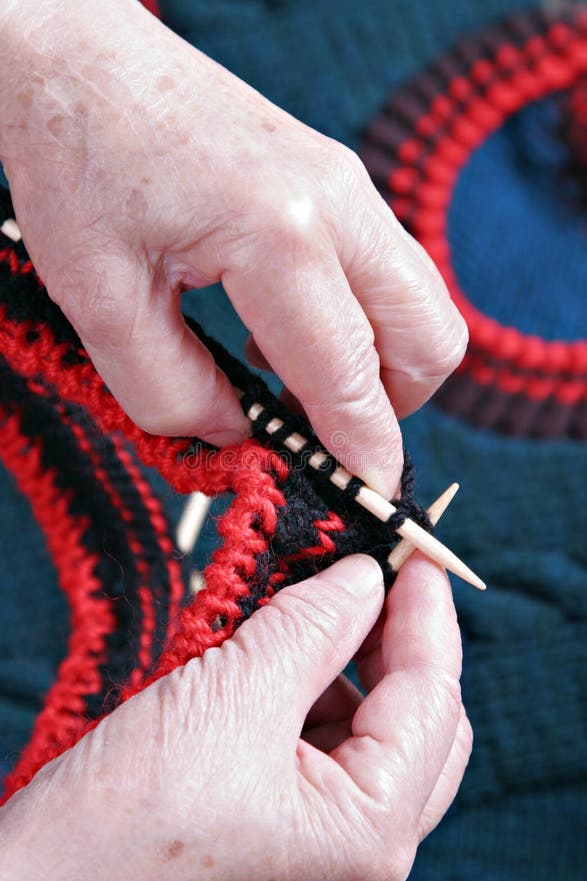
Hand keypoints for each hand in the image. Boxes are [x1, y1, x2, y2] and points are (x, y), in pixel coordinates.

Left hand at [0, 0, 466, 496]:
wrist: (82, 63)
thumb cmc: (80, 166)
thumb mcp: (101, 301)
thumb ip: (171, 393)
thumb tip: (240, 434)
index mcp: (278, 237)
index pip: (352, 377)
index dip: (365, 454)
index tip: (364, 500)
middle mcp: (338, 207)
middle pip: (429, 342)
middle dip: (389, 410)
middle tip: (314, 432)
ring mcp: (349, 186)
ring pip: (420, 306)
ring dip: (375, 366)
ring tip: (282, 374)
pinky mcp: (339, 181)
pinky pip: (386, 273)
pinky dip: (358, 323)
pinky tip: (279, 325)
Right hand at [0, 554, 471, 880]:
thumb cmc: (128, 818)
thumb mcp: (233, 698)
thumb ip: (312, 628)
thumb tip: (366, 576)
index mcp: (370, 830)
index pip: (433, 700)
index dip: (429, 617)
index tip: (415, 551)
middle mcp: (362, 843)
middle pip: (421, 721)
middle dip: (399, 642)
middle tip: (370, 573)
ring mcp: (322, 835)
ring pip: (373, 726)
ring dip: (349, 658)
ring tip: (309, 604)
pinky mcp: (282, 817)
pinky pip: (325, 737)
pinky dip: (313, 683)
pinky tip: (279, 648)